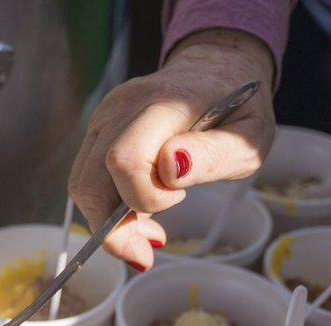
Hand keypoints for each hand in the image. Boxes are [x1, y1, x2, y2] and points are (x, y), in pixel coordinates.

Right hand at [68, 29, 275, 270]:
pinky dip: (107, 206)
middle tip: (146, 251)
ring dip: (108, 222)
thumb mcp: (248, 140)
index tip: (178, 199)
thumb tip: (170, 170)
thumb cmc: (238, 111)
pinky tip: (138, 212)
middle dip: (114, 228)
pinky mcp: (100, 128)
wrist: (218, 69)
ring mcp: (107, 115)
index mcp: (166, 105)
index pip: (124, 160)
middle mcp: (125, 106)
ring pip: (82, 183)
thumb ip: (213, 156)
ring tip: (146, 232)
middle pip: (91, 179)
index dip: (144, 197)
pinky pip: (88, 176)